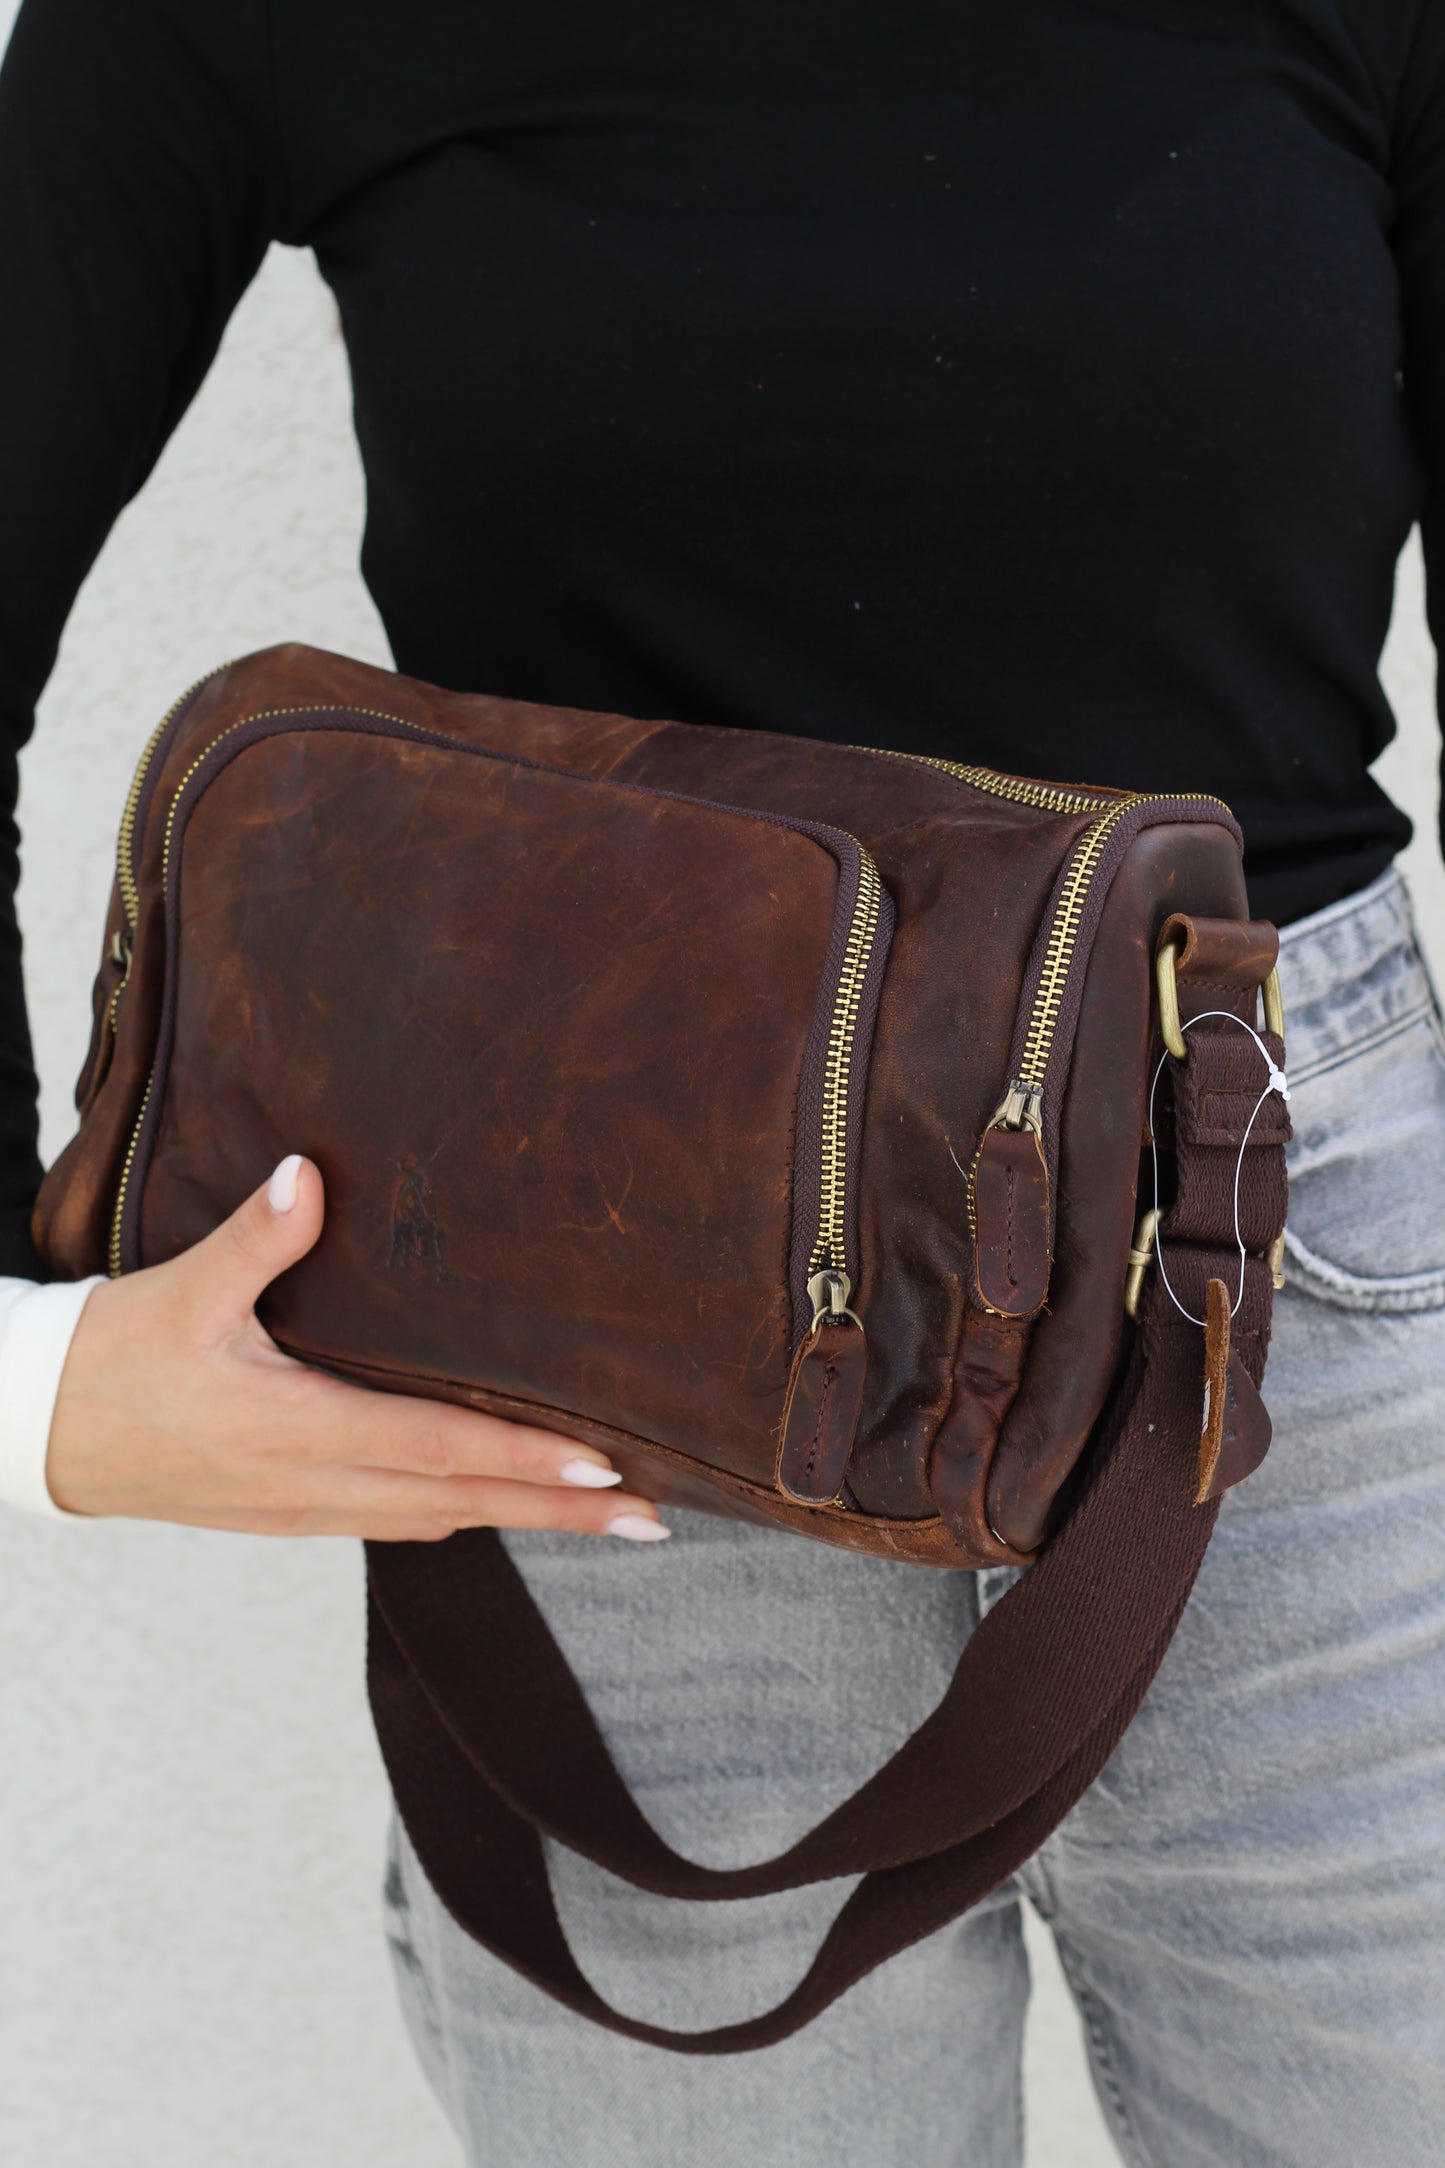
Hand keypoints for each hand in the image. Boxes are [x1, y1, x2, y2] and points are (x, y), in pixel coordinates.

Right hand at [45, 1155, 668, 1541]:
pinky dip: (462, 1512)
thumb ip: (253, 1239)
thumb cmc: (108, 1363)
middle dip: (563, 1513)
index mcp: (294, 1430)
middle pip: (463, 1504)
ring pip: (438, 1520)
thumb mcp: (177, 1293)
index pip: (438, 1448)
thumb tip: (306, 1177)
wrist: (36, 1437)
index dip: (526, 1460)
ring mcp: (302, 1509)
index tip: (607, 1468)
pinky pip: (396, 1521)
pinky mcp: (288, 1514)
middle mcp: (311, 1485)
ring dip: (523, 1518)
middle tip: (655, 1520)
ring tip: (603, 1515)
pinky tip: (497, 1501)